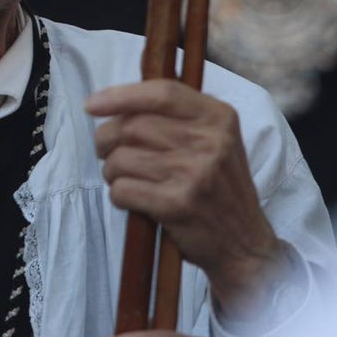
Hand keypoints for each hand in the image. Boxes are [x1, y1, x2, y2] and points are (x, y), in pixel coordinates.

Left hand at [85, 79, 284, 315]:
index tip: (91, 105)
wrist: (245, 243)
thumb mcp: (215, 139)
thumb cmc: (218, 186)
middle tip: (106, 152)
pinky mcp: (178, 205)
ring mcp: (195, 173)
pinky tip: (131, 199)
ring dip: (111, 170)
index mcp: (219, 117)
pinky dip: (117, 195)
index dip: (120, 96)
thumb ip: (176, 115)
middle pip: (132, 126)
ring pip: (121, 158)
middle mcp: (210, 141)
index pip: (161, 92)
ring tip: (123, 178)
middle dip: (106, 139)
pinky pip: (123, 189)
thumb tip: (117, 100)